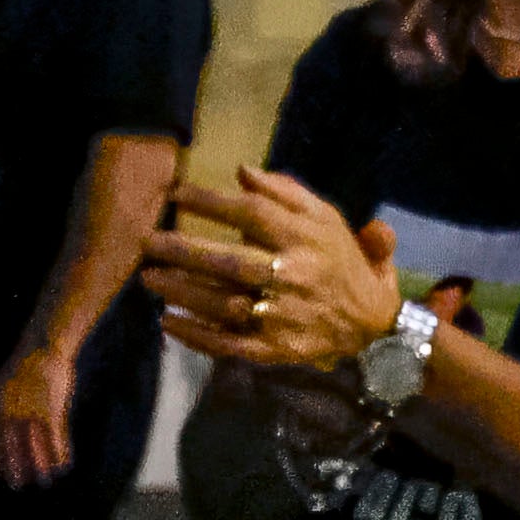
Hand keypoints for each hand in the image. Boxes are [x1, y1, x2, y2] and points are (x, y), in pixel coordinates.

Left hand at [0, 346, 81, 489]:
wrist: (44, 347)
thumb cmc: (26, 367)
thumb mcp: (5, 387)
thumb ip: (1, 410)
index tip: (0, 472)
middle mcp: (10, 412)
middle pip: (11, 447)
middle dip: (14, 468)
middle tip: (16, 485)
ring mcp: (31, 412)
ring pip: (35, 446)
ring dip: (40, 466)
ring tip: (45, 480)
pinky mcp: (51, 411)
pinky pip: (55, 438)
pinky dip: (60, 453)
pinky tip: (64, 464)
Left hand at [145, 178, 401, 378]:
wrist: (374, 322)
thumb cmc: (342, 261)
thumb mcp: (326, 218)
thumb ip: (287, 193)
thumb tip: (242, 171)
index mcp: (306, 239)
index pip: (252, 214)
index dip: (211, 203)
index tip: (176, 194)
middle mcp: (293, 276)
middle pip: (232, 261)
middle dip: (184, 250)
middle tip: (146, 241)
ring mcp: (284, 316)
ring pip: (225, 303)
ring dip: (183, 291)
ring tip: (149, 277)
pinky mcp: (277, 348)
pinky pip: (231, 344)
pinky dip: (197, 336)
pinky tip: (168, 323)